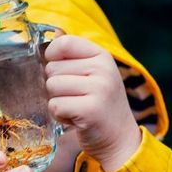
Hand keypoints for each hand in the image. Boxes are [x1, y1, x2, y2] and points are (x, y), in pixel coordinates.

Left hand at [44, 35, 140, 171]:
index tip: (60, 71)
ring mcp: (99, 89)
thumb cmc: (100, 105)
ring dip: (58, 101)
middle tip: (76, 98)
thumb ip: (75, 55)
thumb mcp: (94, 74)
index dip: (51, 56)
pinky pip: (55, 105)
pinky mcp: (90, 110)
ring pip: (52, 87)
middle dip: (57, 86)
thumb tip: (55, 31)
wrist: (120, 140)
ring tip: (76, 108)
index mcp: (102, 56)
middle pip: (52, 68)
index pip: (64, 43)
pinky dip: (60, 115)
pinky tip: (76, 119)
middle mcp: (103, 69)